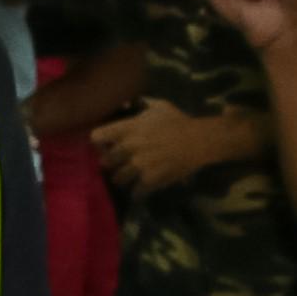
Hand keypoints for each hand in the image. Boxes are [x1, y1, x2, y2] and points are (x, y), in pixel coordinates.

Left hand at [92, 99, 262, 193]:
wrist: (200, 140)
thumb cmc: (180, 121)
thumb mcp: (160, 107)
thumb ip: (142, 104)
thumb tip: (127, 102)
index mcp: (128, 129)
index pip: (96, 137)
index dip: (98, 142)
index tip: (103, 145)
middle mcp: (129, 147)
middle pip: (104, 161)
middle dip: (109, 163)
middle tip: (115, 164)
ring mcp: (138, 165)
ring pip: (117, 178)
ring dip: (121, 179)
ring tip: (125, 178)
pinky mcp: (149, 179)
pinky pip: (135, 191)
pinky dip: (137, 193)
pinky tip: (139, 191)